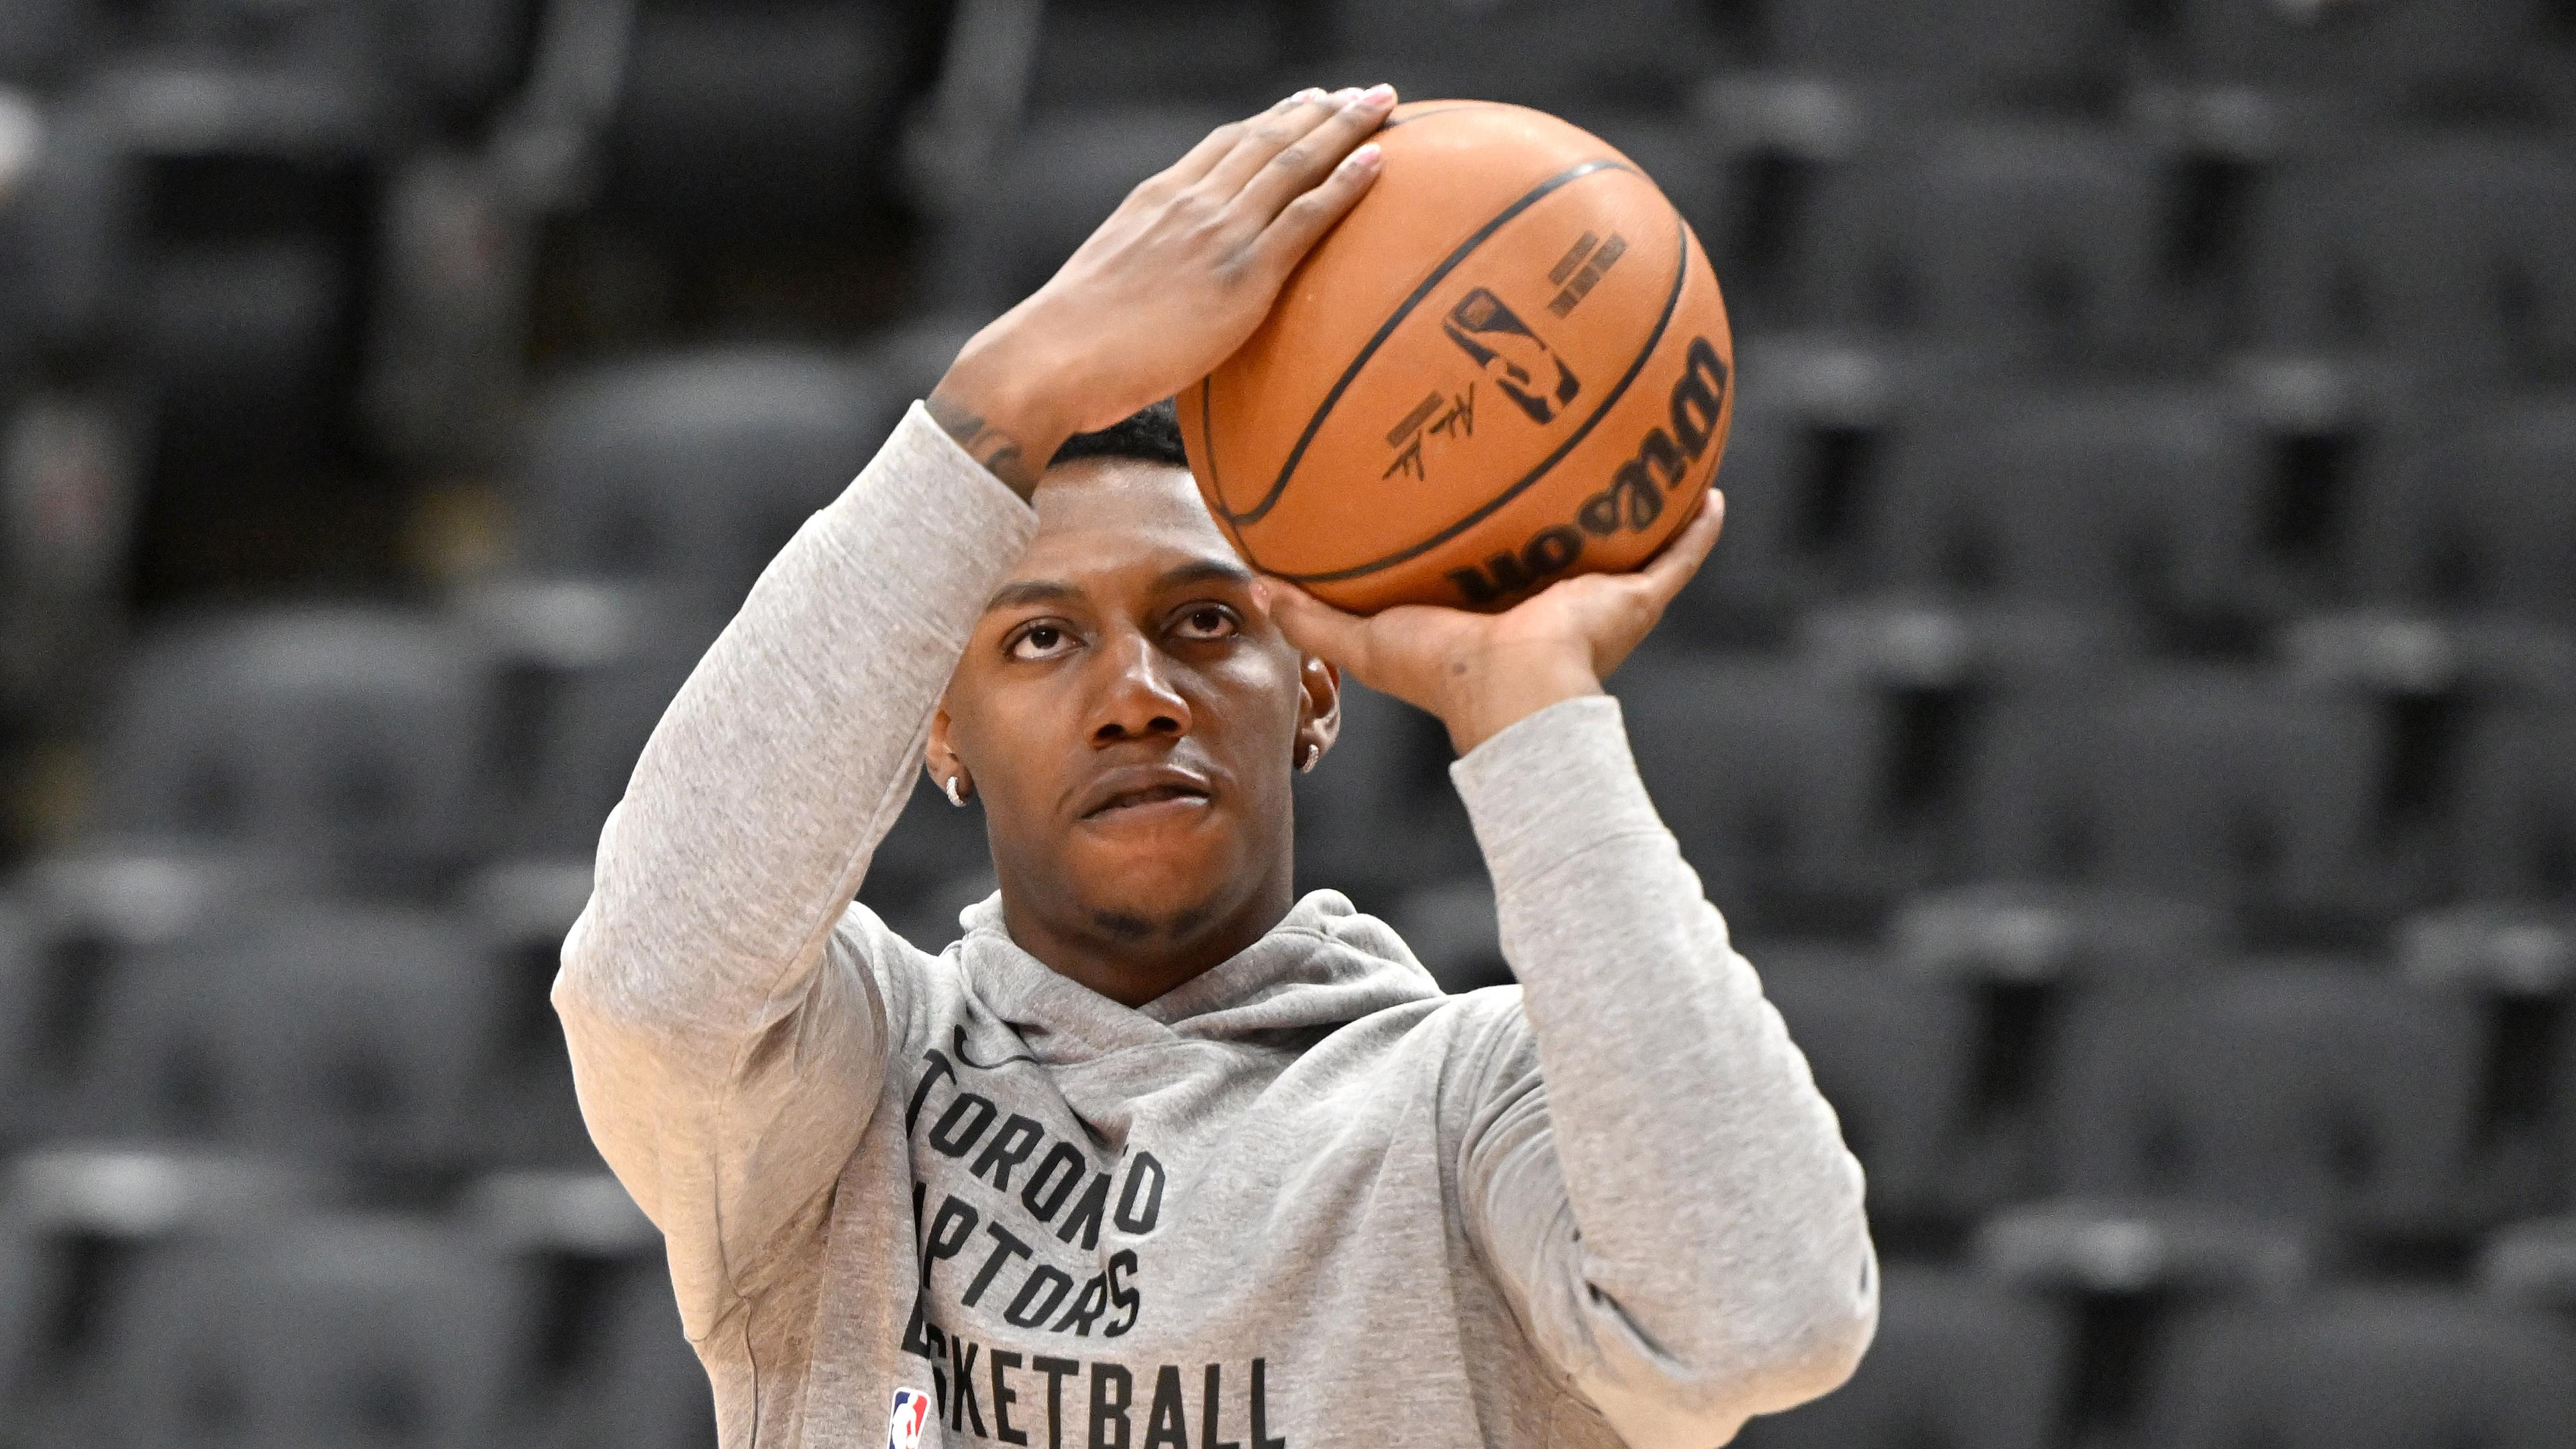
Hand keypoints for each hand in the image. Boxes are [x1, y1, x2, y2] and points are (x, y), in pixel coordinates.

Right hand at [928, 84, 1395, 495]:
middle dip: (1320, 110)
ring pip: (1294, 162)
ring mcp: (1218, 233)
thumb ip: (1147, 269)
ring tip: (1383, 105)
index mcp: (1158, 198)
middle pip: (1268, 139)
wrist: (1055, 356)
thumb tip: (1160, 295)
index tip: (1303, 102)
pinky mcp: (1242, 274)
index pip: (1226, 144)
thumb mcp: (1110, 281)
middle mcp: (1192, 202)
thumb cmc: (1073, 342)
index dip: (1272, 119)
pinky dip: (1345, 183)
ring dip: (1344, 128)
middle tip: (1361, 93)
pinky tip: (1378, 162)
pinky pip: (1305, 215)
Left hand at [1258, 491, 1726, 755]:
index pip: (1490, 554)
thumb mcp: (1368, 640)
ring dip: (1641, 501)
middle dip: (1568, 499)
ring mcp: (1599, 597)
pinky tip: (1712, 490)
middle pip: (1563, 538)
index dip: (1487, 522)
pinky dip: (1698, 529)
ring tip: (1650, 446)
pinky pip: (1679, 556)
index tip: (1478, 475)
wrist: (1517, 693)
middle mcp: (1550, 597)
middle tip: (1560, 437)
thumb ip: (1312, 619)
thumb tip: (1253, 587)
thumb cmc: (1447, 674)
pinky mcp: (1635, 597)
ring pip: (1628, 539)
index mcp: (1493, 605)